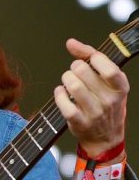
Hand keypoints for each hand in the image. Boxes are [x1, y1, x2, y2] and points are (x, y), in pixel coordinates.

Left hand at [54, 38, 128, 156]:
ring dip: (65, 79)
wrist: (105, 137)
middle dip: (74, 67)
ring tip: (67, 80)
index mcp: (120, 88)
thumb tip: (71, 42)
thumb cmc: (105, 103)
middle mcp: (109, 101)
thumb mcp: (108, 81)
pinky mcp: (80, 123)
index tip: (89, 59)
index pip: (109, 69)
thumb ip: (91, 58)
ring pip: (73, 87)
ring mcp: (95, 113)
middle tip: (74, 71)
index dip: (95, 59)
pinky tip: (60, 92)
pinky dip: (58, 95)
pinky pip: (65, 105)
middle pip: (85, 73)